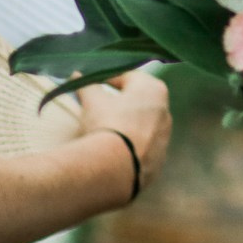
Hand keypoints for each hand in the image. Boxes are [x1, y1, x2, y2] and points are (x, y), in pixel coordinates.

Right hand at [75, 70, 170, 199]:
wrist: (116, 167)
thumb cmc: (106, 124)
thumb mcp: (93, 102)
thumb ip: (87, 86)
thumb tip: (76, 75)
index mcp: (153, 89)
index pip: (129, 77)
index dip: (109, 80)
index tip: (94, 85)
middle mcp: (165, 111)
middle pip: (139, 101)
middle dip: (120, 102)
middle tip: (100, 106)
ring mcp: (165, 137)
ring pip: (143, 125)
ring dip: (127, 125)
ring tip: (106, 130)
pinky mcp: (159, 159)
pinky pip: (143, 147)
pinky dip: (131, 146)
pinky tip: (115, 150)